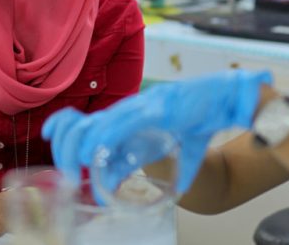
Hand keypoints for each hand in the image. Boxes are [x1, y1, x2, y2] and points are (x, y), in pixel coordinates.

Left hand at [42, 69, 271, 193]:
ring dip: (81, 148)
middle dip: (66, 148)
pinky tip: (96, 154)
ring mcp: (140, 108)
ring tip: (75, 168)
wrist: (230, 98)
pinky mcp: (154, 109)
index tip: (58, 158)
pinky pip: (121, 123)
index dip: (66, 135)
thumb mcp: (179, 149)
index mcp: (132, 118)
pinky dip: (104, 140)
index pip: (89, 125)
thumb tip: (163, 190)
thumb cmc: (205, 116)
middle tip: (66, 174)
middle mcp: (130, 111)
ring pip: (96, 125)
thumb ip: (169, 167)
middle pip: (83, 124)